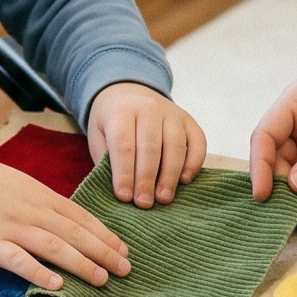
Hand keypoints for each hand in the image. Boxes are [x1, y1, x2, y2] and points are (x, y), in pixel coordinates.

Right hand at [0, 148, 131, 289]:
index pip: (81, 218)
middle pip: (74, 233)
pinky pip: (17, 259)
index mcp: (42, 196)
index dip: (104, 235)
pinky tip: (56, 284)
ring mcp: (10, 227)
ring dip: (81, 263)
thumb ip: (48, 205)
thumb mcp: (24, 186)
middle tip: (126, 270)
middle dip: (103, 252)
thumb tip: (75, 225)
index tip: (125, 251)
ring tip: (102, 279)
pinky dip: (37, 271)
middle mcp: (32, 211)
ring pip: (53, 246)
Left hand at [86, 83, 206, 206]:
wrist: (129, 94)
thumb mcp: (99, 137)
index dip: (124, 173)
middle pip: (150, 147)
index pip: (123, 145)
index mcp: (121, 112)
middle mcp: (149, 108)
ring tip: (163, 198)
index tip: (124, 197)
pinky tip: (184, 181)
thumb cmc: (112, 124)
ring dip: (170, 175)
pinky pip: (197, 142)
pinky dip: (193, 163)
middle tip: (144, 203)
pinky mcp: (189, 121)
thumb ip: (107, 160)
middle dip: (147, 179)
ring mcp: (172, 114)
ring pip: (175, 146)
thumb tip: (122, 193)